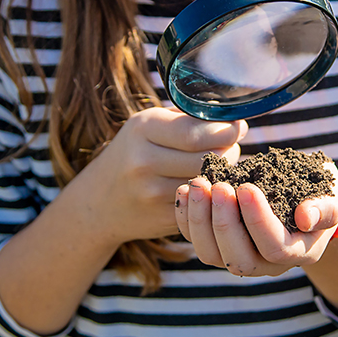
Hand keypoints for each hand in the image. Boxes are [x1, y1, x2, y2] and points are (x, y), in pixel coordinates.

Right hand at [79, 107, 246, 244]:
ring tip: (221, 164)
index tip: (238, 128)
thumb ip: (188, 118)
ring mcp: (152, 192)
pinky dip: (213, 194)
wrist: (99, 199)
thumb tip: (234, 121)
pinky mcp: (162, 218)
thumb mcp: (150, 125)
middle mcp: (144, 160)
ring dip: (225, 173)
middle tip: (232, 146)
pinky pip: (202, 203)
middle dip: (231, 150)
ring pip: (209, 181)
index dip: (227, 130)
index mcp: (143, 128)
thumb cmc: (135, 152)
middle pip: (209, 157)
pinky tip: (211, 186)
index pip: (198, 132)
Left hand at [175, 161, 337, 276]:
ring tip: (199, 185)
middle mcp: (267, 264)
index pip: (275, 247)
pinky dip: (186, 218)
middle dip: (224, 222)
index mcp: (298, 252)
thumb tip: (306, 217)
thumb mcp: (332, 196)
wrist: (305, 197)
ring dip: (200, 220)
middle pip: (239, 259)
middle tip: (218, 186)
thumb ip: (325, 208)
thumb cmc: (320, 193)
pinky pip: (196, 240)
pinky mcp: (218, 244)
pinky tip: (186, 190)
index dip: (258, 220)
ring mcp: (239, 256)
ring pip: (212, 254)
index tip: (247, 188)